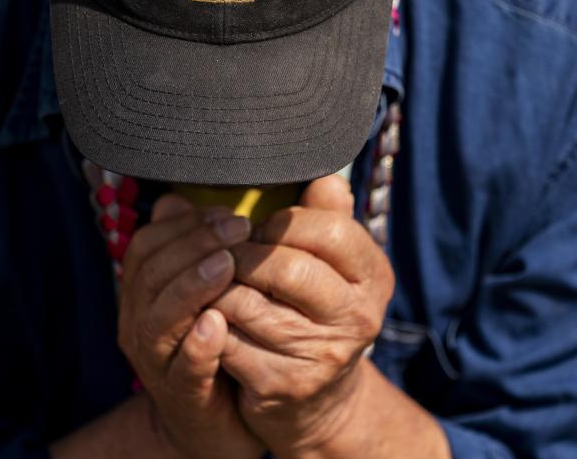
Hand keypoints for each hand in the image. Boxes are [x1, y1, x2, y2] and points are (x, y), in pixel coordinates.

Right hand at [117, 195, 265, 458]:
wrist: (218, 419)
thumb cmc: (215, 341)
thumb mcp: (203, 288)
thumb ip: (192, 245)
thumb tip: (176, 197)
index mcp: (144, 293)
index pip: (147, 245)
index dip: (184, 224)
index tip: (226, 211)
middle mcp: (140, 324)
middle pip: (151, 274)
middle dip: (194, 244)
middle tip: (239, 227)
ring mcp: (157, 361)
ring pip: (159, 317)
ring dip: (192, 285)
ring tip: (226, 264)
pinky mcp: (182, 395)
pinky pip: (182, 368)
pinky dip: (198, 344)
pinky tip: (218, 322)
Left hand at [213, 176, 394, 456]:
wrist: (317, 401)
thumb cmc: (313, 309)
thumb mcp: (331, 264)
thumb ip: (325, 216)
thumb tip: (322, 176)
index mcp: (373, 275)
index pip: (329, 229)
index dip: (283, 222)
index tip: (258, 228)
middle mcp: (358, 316)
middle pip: (287, 266)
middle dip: (242, 254)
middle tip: (223, 253)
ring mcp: (323, 354)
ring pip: (248, 303)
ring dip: (217, 288)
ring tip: (206, 281)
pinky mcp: (284, 384)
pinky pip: (228, 341)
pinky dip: (208, 324)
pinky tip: (204, 317)